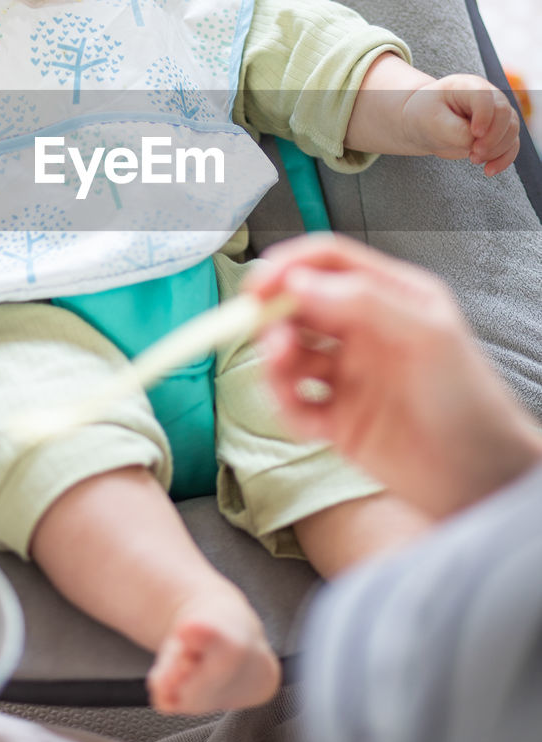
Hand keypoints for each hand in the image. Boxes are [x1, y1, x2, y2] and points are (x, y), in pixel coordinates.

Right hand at [246, 234, 541, 517]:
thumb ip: (362, 302)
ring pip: (290, 354)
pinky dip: (284, 405)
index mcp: (390, 297)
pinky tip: (300, 414)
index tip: (260, 286)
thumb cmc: (469, 402)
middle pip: (299, 305)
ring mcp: (349, 375)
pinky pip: (294, 403)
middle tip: (266, 335)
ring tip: (281, 370)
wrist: (481, 479)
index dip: (289, 267)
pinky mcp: (337, 420)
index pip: (328, 262)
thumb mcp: (425, 336)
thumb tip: (298, 281)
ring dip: (275, 360)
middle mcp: (365, 331)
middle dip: (274, 316)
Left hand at [401, 73, 519, 175]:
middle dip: (493, 138)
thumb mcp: (432, 122)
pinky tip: (489, 170)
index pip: (485, 97)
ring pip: (511, 130)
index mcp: (466, 86)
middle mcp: (486, 96)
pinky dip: (504, 159)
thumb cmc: (424, 117)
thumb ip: (456, 131)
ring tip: (474, 159)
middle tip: (474, 153)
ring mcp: (494, 113)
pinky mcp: (497, 131)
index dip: (484, 117)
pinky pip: (511, 144)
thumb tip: (476, 143)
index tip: (475, 134)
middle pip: (504, 114)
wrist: (422, 124)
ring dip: (497, 150)